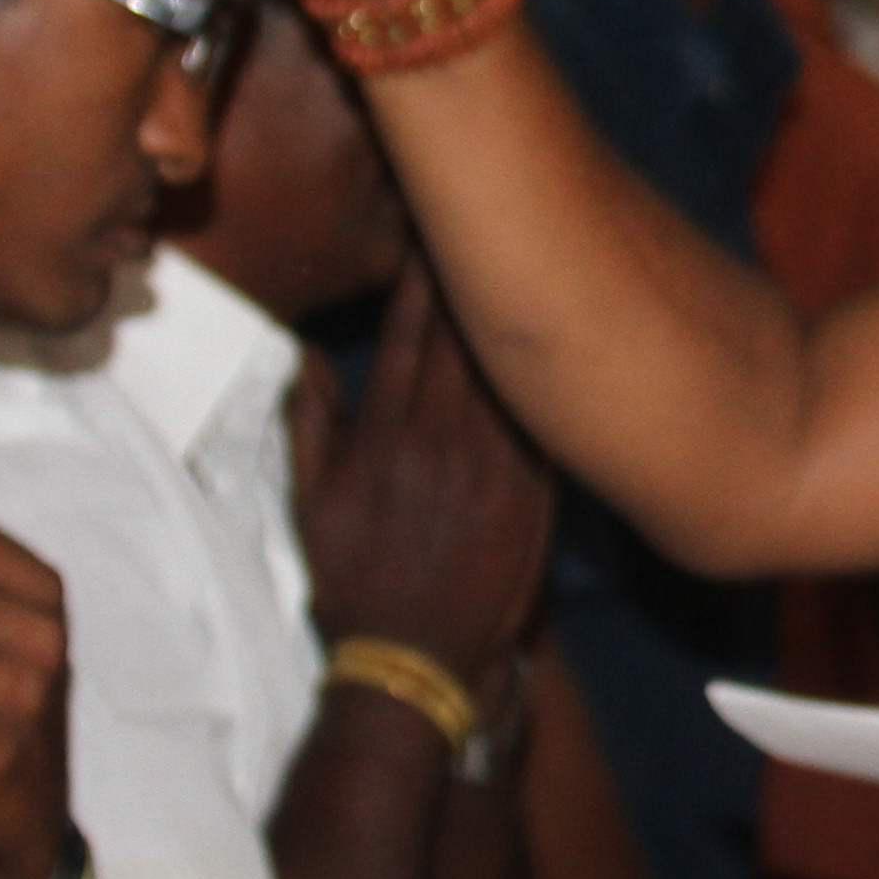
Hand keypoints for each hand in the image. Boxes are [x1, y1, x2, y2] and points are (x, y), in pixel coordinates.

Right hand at [303, 267, 556, 696]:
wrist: (420, 665)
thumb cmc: (357, 584)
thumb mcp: (310, 506)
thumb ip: (310, 424)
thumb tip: (306, 357)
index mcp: (388, 432)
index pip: (414, 330)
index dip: (428, 273)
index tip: (437, 224)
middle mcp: (446, 438)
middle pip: (473, 333)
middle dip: (482, 273)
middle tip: (500, 213)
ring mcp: (499, 465)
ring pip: (517, 367)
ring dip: (525, 311)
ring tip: (540, 254)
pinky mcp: (539, 494)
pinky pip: (551, 418)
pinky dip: (557, 376)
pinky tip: (572, 334)